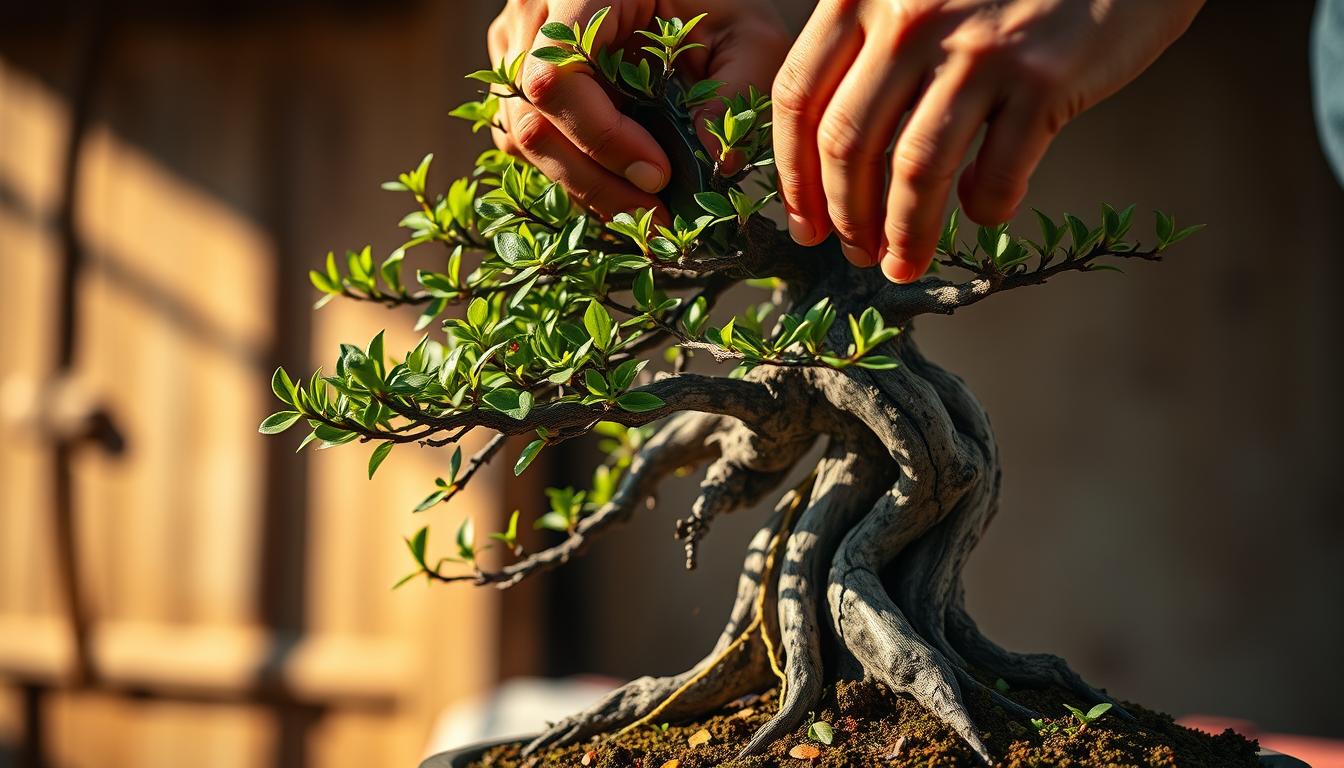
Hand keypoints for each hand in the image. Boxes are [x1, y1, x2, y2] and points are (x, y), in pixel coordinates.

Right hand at [487, 0, 789, 218]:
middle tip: (657, 218)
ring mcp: (516, 45)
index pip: (557, 75)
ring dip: (583, 186)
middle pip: (533, 120)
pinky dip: (572, 172)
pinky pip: (526, 141)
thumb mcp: (750, 36)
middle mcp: (534, 14)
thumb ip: (737, 91)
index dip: (602, 137)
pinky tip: (620, 185)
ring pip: (522, 139)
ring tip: (644, 211)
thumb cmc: (721, 2)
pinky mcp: (518, 76)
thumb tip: (713, 164)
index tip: (658, 174)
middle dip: (596, 183)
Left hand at [773, 0, 1203, 281]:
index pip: (798, 99)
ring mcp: (978, 47)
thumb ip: (871, 41)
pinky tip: (985, 211)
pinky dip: (986, 208)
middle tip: (854, 253)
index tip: (805, 225)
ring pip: (915, 171)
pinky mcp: (1044, 76)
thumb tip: (834, 154)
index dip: (793, 177)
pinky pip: (999, 174)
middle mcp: (910, 16)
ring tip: (902, 264)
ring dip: (905, 235)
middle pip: (848, 144)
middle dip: (845, 216)